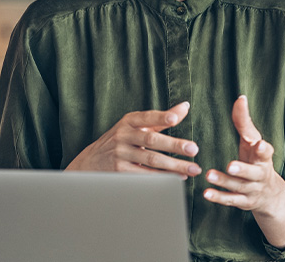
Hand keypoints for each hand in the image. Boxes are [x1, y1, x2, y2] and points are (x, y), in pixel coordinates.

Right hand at [65, 101, 201, 177]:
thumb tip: (185, 106)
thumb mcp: (136, 125)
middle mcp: (123, 136)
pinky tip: (178, 178)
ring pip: (151, 160)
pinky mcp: (120, 172)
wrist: (90, 162)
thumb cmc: (121, 140)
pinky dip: (162, 177)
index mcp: (129, 121)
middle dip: (174, 145)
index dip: (160, 117)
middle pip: (152, 140)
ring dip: (174, 165)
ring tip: (193, 168)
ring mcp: (120, 154)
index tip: (174, 118)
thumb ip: (161, 119)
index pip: (147, 117)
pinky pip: (144, 175)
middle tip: (194, 149)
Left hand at [203, 95, 284, 247]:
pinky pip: (231, 200)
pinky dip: (219, 197)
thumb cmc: (256, 160)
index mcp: (264, 158)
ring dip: (224, 182)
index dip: (264, 149)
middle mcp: (260, 175)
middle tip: (230, 165)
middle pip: (253, 173)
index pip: (266, 153)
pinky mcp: (244, 201)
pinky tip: (206, 193)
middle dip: (242, 170)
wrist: (270, 194)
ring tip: (209, 175)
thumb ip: (245, 122)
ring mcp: (252, 190)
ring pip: (239, 187)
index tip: (260, 144)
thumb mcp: (253, 141)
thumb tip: (240, 98)